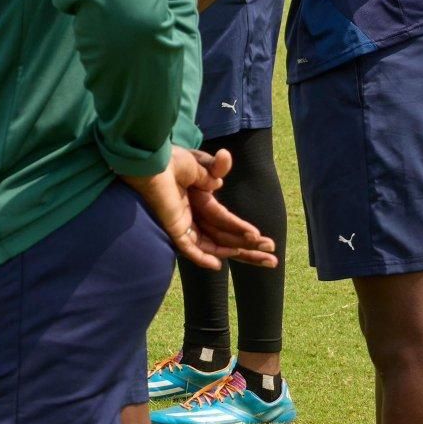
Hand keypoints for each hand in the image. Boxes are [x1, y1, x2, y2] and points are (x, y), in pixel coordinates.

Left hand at [125, 146, 276, 270]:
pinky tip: (216, 265)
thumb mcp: (197, 163)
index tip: (262, 238)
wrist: (150, 160)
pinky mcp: (172, 227)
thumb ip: (212, 170)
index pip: (226, 221)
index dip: (243, 230)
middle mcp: (192, 214)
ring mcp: (182, 223)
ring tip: (262, 259)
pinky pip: (188, 246)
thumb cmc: (169, 159)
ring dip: (235, 251)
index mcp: (199, 200)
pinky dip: (201, 256)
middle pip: (224, 237)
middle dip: (248, 249)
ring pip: (212, 244)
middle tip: (272, 259)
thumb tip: (221, 175)